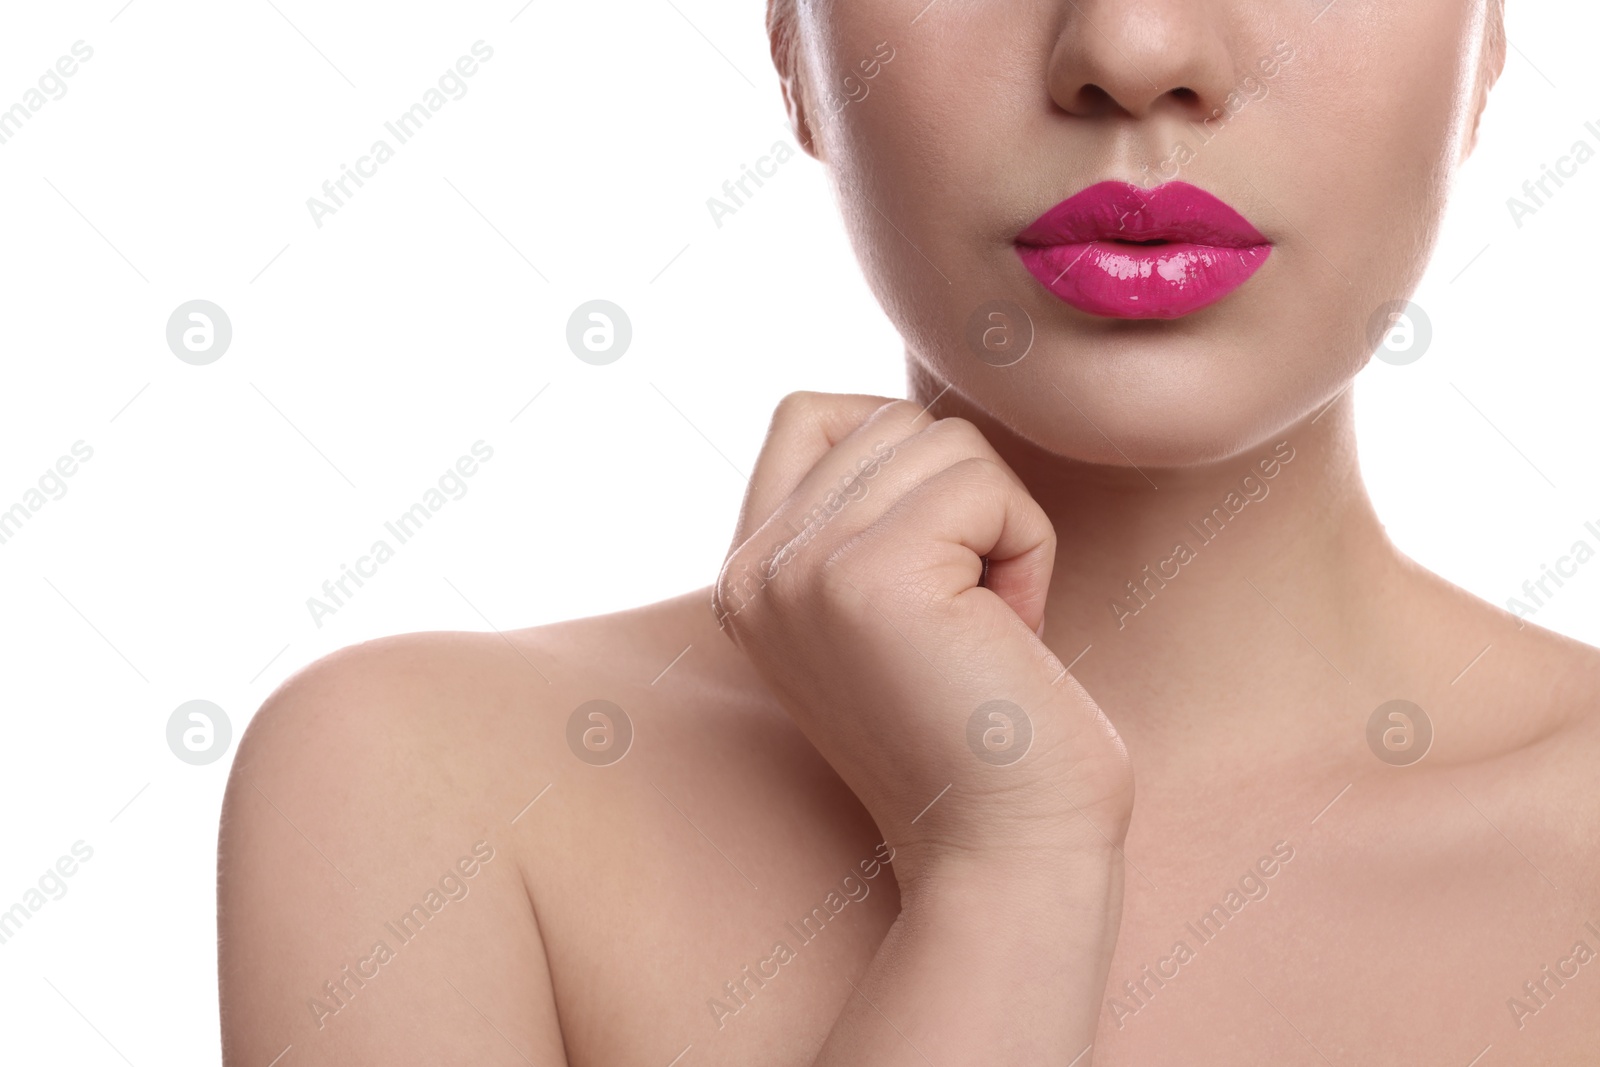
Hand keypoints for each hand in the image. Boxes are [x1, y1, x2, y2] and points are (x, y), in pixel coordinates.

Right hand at [715, 392, 1133, 895]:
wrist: (1005, 851)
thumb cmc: (979, 727)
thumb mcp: (885, 605)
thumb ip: (860, 512)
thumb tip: (911, 416)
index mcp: (746, 577)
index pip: (811, 414)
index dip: (901, 456)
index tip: (939, 567)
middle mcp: (753, 571)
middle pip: (892, 420)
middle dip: (965, 501)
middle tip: (974, 616)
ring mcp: (800, 572)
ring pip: (944, 443)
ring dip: (1002, 525)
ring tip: (989, 626)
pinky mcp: (869, 579)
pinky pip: (985, 485)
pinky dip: (1029, 548)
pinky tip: (1012, 632)